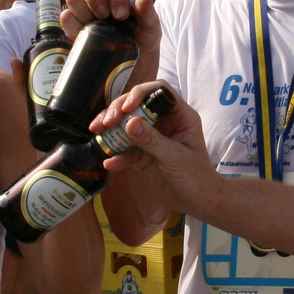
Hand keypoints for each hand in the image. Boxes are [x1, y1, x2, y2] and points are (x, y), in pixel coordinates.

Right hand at [63, 0, 159, 56]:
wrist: (132, 61)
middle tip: (105, 16)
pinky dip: (75, 26)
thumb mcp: (150, 27)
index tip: (122, 14)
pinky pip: (66, 17)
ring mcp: (83, 5)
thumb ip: (148, 12)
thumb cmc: (142, 37)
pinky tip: (87, 35)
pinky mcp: (73, 22)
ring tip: (97, 27)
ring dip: (84, 11)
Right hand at [91, 82, 221, 217]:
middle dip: (118, 110)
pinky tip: (109, 163)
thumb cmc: (196, 177)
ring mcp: (150, 138)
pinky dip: (115, 155)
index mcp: (179, 116)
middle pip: (137, 104)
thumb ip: (153, 141)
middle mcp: (163, 122)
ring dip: (110, 128)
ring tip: (97, 133)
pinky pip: (124, 149)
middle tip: (107, 123)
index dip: (141, 93)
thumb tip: (130, 123)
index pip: (160, 90)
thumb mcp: (176, 157)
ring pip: (126, 124)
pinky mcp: (140, 154)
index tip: (127, 107)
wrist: (196, 202)